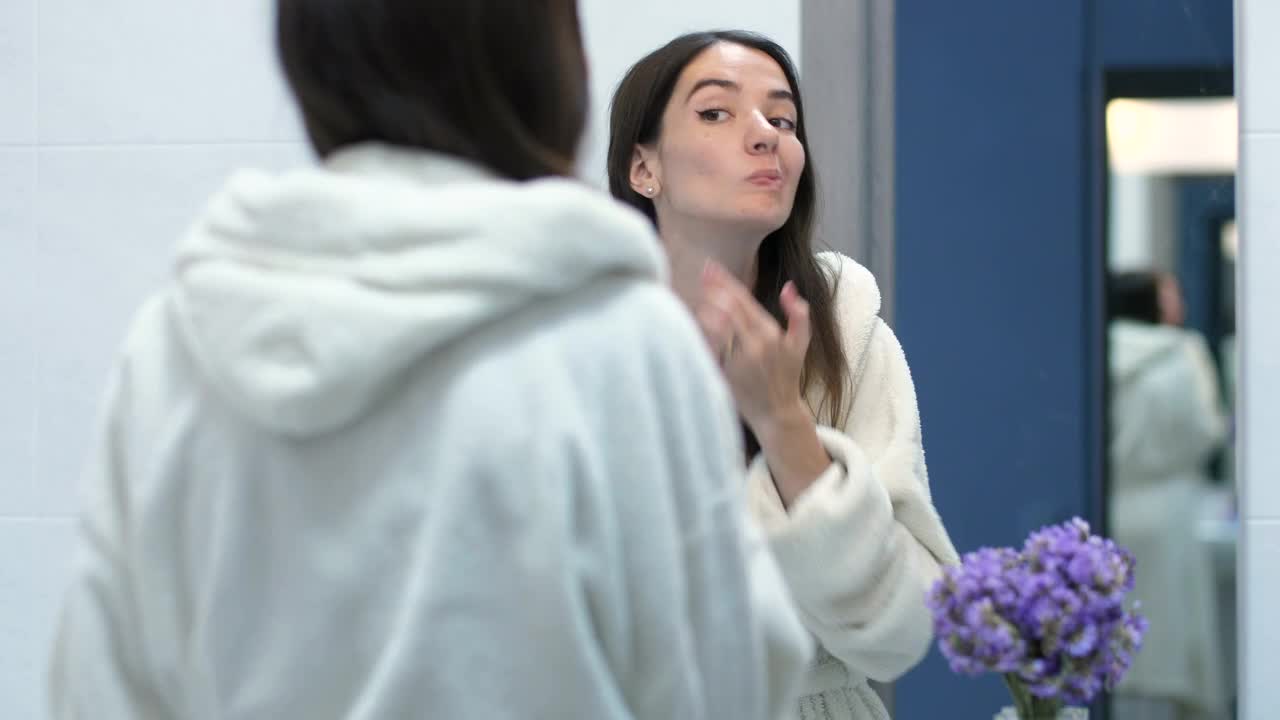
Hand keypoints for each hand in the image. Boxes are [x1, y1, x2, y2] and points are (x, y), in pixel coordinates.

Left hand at [695, 261, 830, 503]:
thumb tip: (789, 286)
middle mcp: (754, 345)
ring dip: (706, 308)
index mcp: (769, 332)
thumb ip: (799, 313)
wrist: (776, 411)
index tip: (712, 268)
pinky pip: (711, 351)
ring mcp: (739, 361)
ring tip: (697, 293)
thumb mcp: (800, 343)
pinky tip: (694, 321)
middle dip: (714, 289)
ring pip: (718, 328)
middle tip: (701, 273)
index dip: (726, 282)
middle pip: (729, 309)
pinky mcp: (727, 375)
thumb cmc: (787, 374)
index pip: (744, 300)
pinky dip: (702, 335)